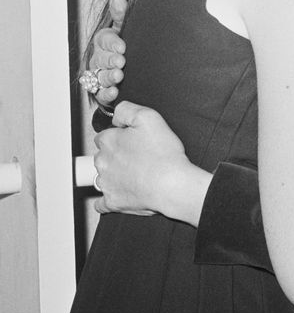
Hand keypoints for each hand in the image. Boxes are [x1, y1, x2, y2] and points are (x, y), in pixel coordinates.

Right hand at [85, 0, 127, 107]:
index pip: (103, 39)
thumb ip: (122, 15)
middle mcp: (99, 58)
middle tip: (121, 62)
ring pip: (99, 76)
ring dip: (108, 76)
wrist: (139, 72)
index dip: (112, 43)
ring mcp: (100, 75)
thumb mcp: (128, 28)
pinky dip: (106, 93)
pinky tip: (114, 92)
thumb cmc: (130, 46)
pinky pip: (101, 94)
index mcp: (105, 41)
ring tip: (119, 76)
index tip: (122, 46)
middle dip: (110, 60)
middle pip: (100, 58)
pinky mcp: (103, 91)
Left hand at [93, 101, 209, 224]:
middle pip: (102, 156)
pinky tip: (121, 194)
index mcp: (109, 141)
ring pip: (102, 177)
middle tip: (136, 157)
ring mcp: (106, 183)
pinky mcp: (113, 201)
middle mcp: (103, 162)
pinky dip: (109, 199)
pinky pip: (102, 203)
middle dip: (115, 156)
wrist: (172, 184)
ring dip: (114, 176)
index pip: (104, 136)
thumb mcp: (149, 117)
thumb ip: (126, 109)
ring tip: (134, 175)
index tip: (131, 141)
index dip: (119, 137)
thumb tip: (116, 114)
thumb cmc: (163, 154)